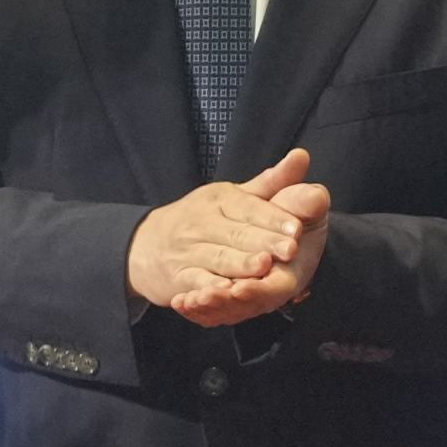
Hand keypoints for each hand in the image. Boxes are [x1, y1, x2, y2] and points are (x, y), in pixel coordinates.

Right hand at [132, 149, 330, 323]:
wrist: (145, 245)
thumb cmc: (203, 220)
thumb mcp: (233, 196)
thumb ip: (271, 182)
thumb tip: (302, 156)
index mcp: (219, 199)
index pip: (249, 208)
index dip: (273, 218)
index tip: (297, 228)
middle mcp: (201, 222)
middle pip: (237, 233)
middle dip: (264, 241)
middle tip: (290, 249)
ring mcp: (187, 250)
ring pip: (218, 257)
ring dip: (240, 263)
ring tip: (263, 266)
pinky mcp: (178, 276)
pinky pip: (194, 280)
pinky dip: (207, 286)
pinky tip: (224, 290)